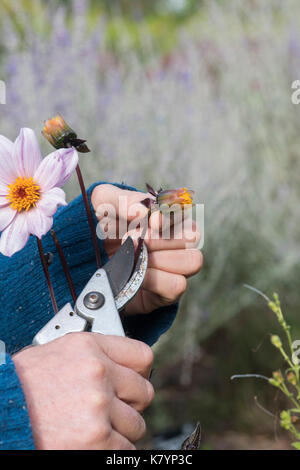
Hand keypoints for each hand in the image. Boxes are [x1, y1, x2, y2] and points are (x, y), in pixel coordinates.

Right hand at [13, 333, 153, 449]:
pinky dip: (110, 450)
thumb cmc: (20, 386)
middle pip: (144, 391)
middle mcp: (98, 372)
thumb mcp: (56, 353)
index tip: (131, 382)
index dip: (138, 373)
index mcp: (88, 347)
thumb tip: (118, 366)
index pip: (142, 356)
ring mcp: (99, 406)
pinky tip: (87, 442)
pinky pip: (125, 449)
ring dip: (118, 430)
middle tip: (108, 410)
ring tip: (91, 427)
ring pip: (136, 424)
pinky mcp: (97, 438)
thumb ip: (92, 356)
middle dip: (129, 404)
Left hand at [92, 184, 202, 314]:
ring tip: (136, 258)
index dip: (171, 216)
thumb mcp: (103, 204)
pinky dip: (155, 280)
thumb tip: (140, 212)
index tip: (153, 221)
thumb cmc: (103, 227)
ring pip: (193, 261)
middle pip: (192, 236)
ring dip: (161, 259)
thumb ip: (121, 200)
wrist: (88, 259)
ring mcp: (176, 266)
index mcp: (167, 215)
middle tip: (131, 239)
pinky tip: (136, 276)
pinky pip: (177, 285)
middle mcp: (177, 240)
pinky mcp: (169, 291)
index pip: (184, 210)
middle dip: (159, 239)